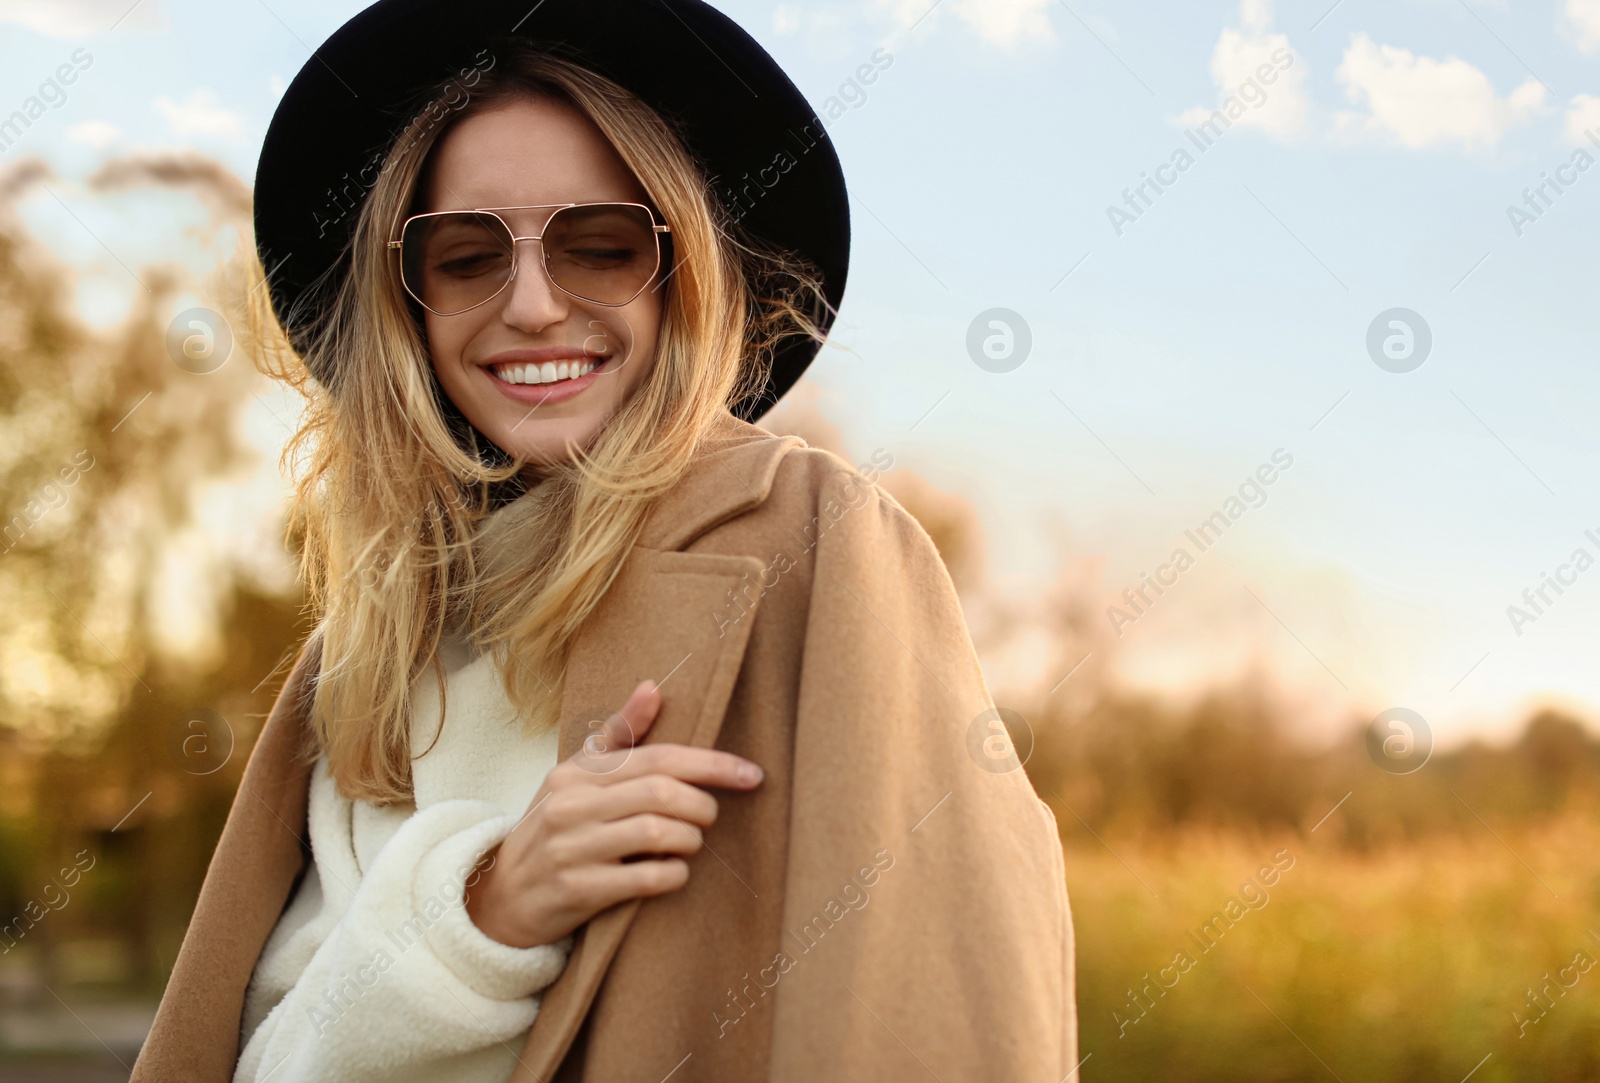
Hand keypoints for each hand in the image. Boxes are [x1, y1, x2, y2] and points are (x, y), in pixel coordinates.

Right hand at [463, 679, 762, 947]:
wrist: (502, 895)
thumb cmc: (554, 828)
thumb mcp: (576, 777)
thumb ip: (618, 735)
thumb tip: (653, 686)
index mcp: (577, 772)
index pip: (658, 757)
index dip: (711, 764)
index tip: (751, 774)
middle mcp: (571, 804)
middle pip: (662, 793)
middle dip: (702, 806)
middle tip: (710, 817)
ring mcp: (571, 848)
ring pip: (657, 833)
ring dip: (689, 840)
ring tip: (690, 843)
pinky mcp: (576, 890)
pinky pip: (645, 878)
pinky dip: (672, 875)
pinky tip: (672, 873)